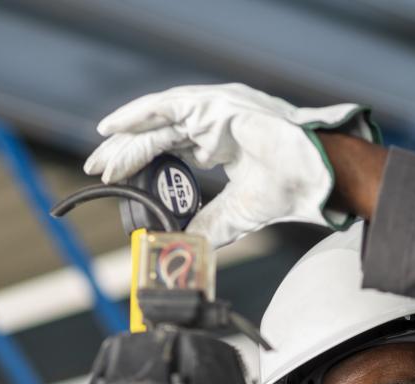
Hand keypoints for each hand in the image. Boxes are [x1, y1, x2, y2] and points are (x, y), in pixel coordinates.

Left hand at [85, 83, 376, 247]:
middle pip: (158, 133)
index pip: (170, 148)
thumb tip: (178, 247)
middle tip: (96, 170)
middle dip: (125, 153)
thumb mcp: (236, 214)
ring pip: (158, 121)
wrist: (318, 177)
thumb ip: (206, 226)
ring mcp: (215, 110)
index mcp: (221, 143)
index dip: (141, 163)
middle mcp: (215, 123)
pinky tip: (114, 128)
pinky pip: (166, 106)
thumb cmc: (290, 190)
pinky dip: (137, 115)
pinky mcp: (216, 104)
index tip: (114, 180)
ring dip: (127, 139)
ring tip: (101, 159)